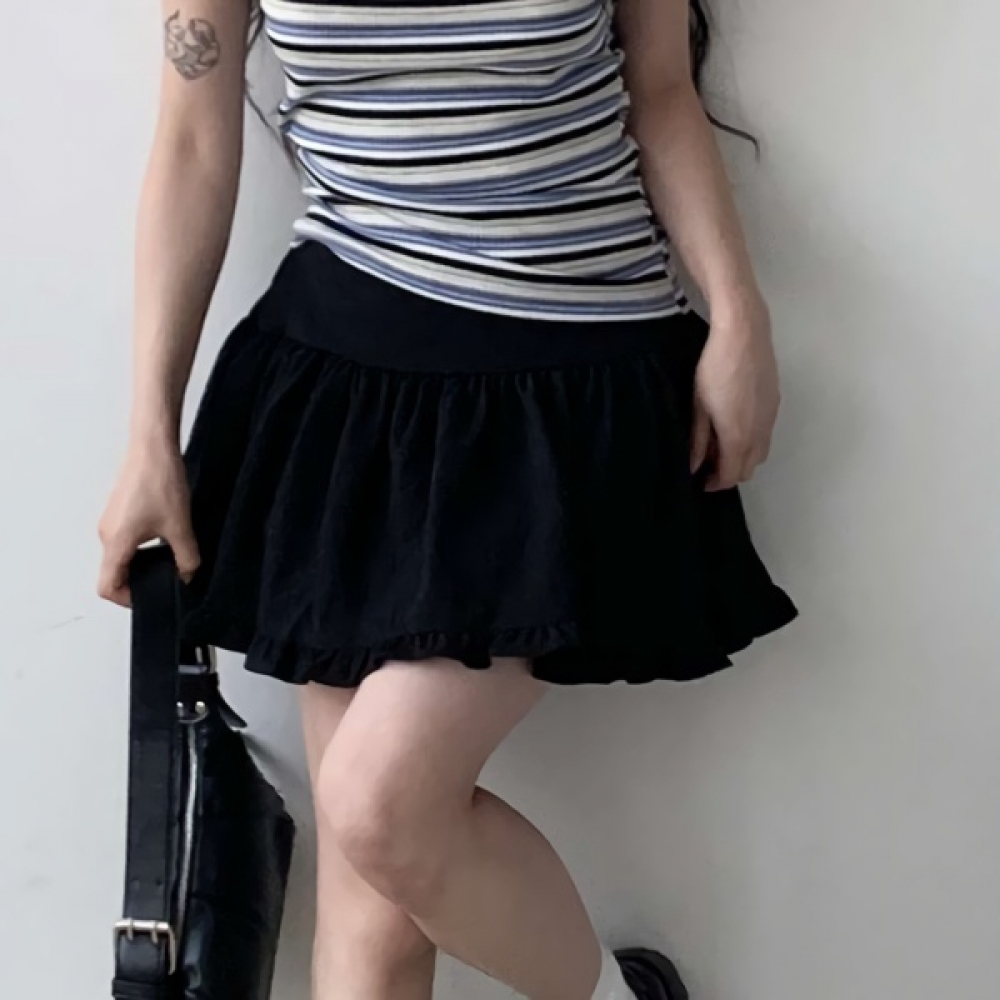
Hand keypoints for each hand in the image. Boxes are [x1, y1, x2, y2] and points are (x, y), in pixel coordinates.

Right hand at [97, 435, 200, 605]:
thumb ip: (186, 558)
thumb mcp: (180, 526)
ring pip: (119, 556)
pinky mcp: (119, 510)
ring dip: (140, 564)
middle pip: (113, 573)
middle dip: (137, 582)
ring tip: (168, 561)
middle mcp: (107, 534)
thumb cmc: (160, 481)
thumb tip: (188, 576)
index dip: (126, 600)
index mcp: (116, 542)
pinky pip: (124, 540)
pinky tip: (165, 540)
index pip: (107, 586)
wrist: (152, 446)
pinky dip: (140, 548)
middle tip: (165, 582)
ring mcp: (111, 521)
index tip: (150, 598)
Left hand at [690, 297, 779, 490]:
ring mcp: (770, 418)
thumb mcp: (698, 406)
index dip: (716, 484)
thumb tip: (693, 465)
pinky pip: (765, 434)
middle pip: (749, 468)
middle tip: (708, 466)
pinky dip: (752, 441)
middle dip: (730, 473)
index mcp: (738, 436)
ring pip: (760, 453)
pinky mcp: (775, 403)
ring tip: (719, 447)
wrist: (744, 334)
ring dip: (742, 458)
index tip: (701, 482)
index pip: (731, 475)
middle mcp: (759, 432)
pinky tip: (734, 427)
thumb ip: (697, 440)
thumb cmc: (715, 367)